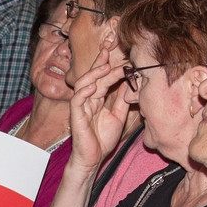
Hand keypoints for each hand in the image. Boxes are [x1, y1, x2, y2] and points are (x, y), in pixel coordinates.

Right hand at [69, 40, 130, 174]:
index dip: (107, 63)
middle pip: (92, 75)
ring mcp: (80, 106)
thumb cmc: (102, 139)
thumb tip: (130, 83)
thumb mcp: (118, 116)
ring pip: (84, 83)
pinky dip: (85, 91)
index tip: (117, 50)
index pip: (101, 76)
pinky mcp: (76, 116)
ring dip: (94, 73)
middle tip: (109, 47)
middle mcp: (87, 99)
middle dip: (100, 61)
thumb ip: (122, 100)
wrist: (93, 159)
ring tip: (104, 65)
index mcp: (96, 98)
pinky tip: (94, 85)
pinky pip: (78, 100)